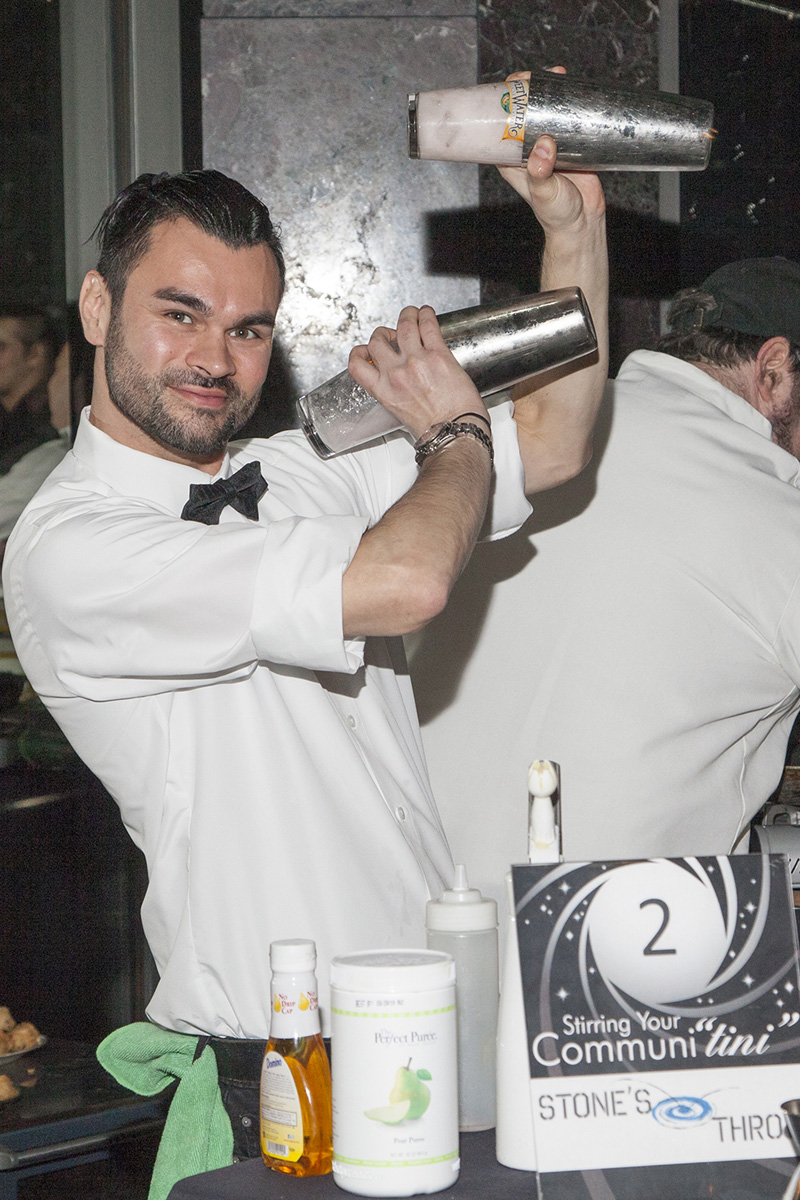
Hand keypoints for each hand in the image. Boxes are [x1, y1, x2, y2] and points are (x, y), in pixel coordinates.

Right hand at [347, 305, 487, 440]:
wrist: (455, 432)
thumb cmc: (434, 429)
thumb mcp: (401, 413)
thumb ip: (394, 393)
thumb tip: (399, 382)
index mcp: (383, 391)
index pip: (357, 364)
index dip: (359, 352)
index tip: (367, 350)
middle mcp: (396, 374)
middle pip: (378, 340)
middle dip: (384, 333)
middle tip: (395, 335)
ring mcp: (416, 361)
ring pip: (403, 325)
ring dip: (407, 315)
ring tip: (412, 314)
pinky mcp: (438, 354)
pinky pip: (428, 326)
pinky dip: (426, 315)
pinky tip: (427, 314)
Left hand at [497, 69, 605, 236]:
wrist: (582, 222)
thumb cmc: (556, 213)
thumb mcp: (544, 193)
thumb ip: (540, 172)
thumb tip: (543, 146)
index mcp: (511, 158)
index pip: (500, 123)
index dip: (503, 100)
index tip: (513, 83)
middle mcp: (527, 148)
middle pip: (522, 110)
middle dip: (528, 89)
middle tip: (538, 76)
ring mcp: (548, 145)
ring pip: (545, 111)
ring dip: (550, 92)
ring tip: (558, 76)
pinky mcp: (569, 144)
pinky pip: (566, 118)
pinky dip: (570, 103)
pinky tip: (575, 89)